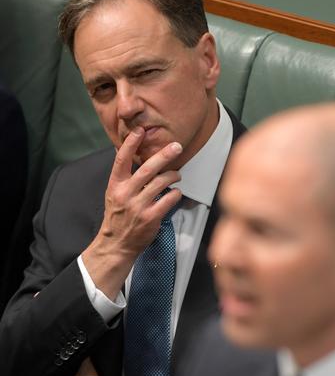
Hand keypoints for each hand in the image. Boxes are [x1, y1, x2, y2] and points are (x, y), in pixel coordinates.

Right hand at [82, 127, 182, 299]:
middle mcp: (125, 193)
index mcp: (115, 185)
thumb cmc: (118, 216)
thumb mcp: (115, 194)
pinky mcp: (150, 217)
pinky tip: (176, 193)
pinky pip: (169, 200)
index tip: (140, 131)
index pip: (121, 159)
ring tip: (178, 175)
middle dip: (164, 155)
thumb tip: (137, 156)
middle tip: (177, 146)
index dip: (130, 144)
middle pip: (147, 168)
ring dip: (173, 175)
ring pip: (161, 182)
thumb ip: (125, 177)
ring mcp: (138, 206)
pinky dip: (176, 194)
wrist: (116, 244)